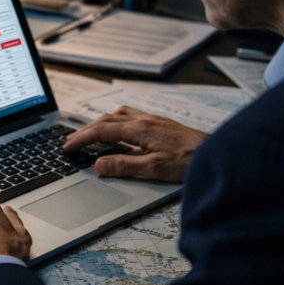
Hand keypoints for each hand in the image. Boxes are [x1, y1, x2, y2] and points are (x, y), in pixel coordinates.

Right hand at [62, 106, 208, 182]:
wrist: (216, 154)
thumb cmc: (188, 162)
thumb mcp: (154, 169)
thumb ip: (124, 165)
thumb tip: (98, 164)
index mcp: (140, 129)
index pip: (102, 131)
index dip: (82, 139)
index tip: (67, 146)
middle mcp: (145, 120)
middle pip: (107, 120)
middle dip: (85, 130)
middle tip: (70, 140)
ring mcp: (153, 119)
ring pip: (118, 115)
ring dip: (100, 123)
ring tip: (89, 133)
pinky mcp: (160, 123)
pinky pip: (130, 115)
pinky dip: (116, 120)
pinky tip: (119, 128)